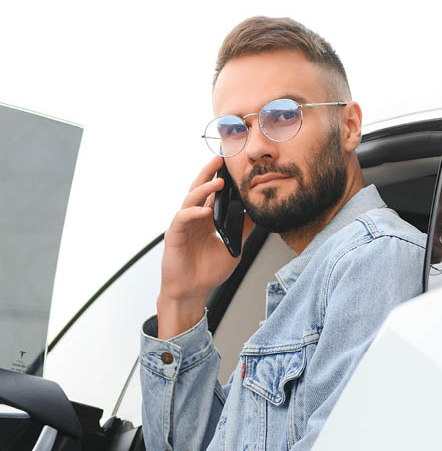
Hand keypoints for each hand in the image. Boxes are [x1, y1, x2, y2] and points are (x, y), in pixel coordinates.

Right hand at [158, 156, 254, 337]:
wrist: (192, 291)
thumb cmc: (208, 271)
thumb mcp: (234, 247)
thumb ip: (243, 230)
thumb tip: (258, 214)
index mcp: (207, 219)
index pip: (213, 194)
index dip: (220, 178)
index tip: (232, 165)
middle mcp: (194, 218)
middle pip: (200, 189)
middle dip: (209, 173)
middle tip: (220, 159)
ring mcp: (183, 225)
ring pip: (191, 200)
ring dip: (204, 190)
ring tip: (218, 182)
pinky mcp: (174, 235)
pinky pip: (182, 219)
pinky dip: (193, 213)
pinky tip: (204, 211)